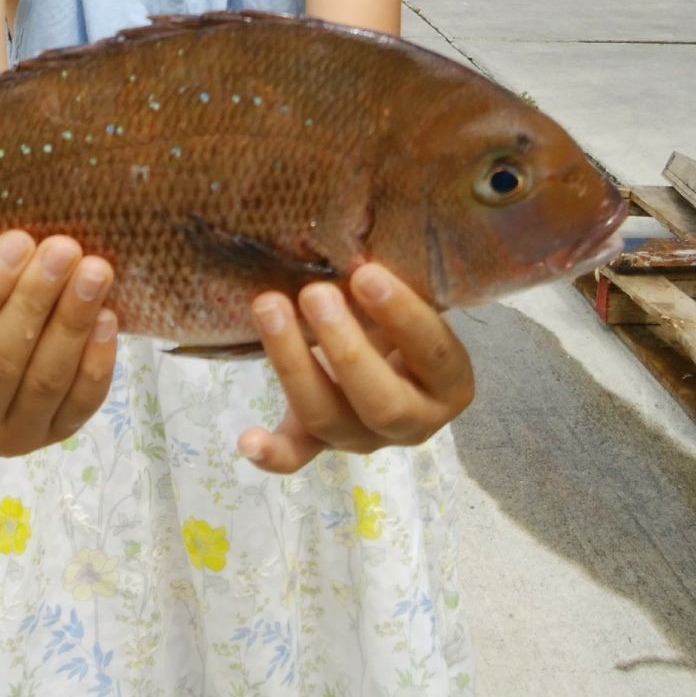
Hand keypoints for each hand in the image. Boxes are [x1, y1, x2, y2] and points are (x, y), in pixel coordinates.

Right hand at [0, 231, 117, 456]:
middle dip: (35, 298)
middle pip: (1, 361)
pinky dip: (97, 359)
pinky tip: (107, 316)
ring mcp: (10, 441)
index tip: (18, 241)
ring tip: (95, 272)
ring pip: (45, 381)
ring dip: (72, 321)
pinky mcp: (54, 440)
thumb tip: (15, 240)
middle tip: (63, 248)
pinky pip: (82, 402)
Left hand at [237, 263, 473, 475]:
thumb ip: (394, 280)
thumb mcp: (413, 296)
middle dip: (345, 348)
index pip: (433, 354)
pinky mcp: (320, 442)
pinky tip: (247, 439)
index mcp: (449, 382)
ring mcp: (364, 438)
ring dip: (295, 366)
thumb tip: (356, 241)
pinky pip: (297, 455)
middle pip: (381, 401)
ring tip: (268, 307)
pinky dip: (273, 452)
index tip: (366, 273)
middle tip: (315, 293)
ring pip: (329, 420)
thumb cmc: (402, 311)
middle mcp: (412, 420)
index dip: (402, 315)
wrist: (390, 348)